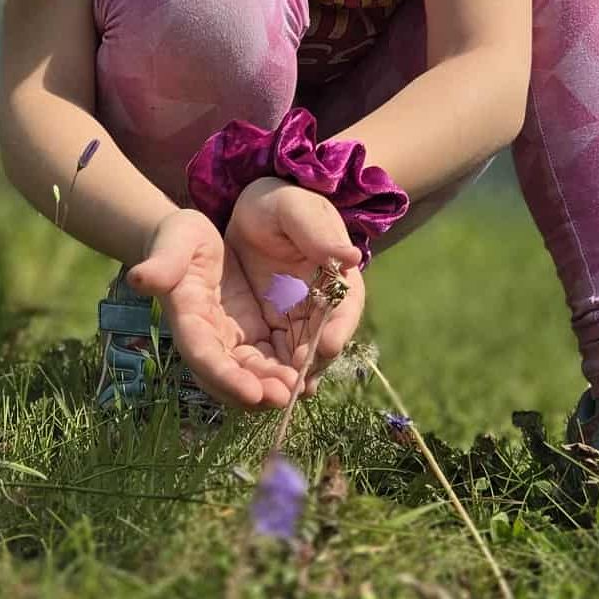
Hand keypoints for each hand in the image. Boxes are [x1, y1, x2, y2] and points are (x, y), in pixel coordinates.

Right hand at [125, 208, 300, 409]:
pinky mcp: (246, 334)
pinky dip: (281, 371)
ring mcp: (226, 339)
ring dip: (271, 386)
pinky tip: (305, 374)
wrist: (188, 240)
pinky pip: (264, 360)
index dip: (226, 377)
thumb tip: (139, 278)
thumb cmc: (179, 237)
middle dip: (255, 391)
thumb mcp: (173, 243)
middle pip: (228, 376)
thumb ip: (161, 263)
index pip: (203, 355)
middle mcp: (205, 338)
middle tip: (286, 396)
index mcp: (186, 318)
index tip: (252, 392)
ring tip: (300, 389)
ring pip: (248, 374)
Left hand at [226, 178, 366, 396]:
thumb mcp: (294, 208)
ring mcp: (297, 320)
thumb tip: (349, 255)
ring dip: (290, 377)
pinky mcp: (272, 329)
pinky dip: (268, 373)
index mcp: (337, 273)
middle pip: (323, 341)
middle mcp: (323, 303)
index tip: (326, 345)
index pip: (345, 306)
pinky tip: (257, 389)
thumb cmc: (276, 203)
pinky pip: (273, 357)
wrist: (249, 213)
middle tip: (296, 384)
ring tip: (276, 395)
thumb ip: (315, 231)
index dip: (338, 327)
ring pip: (299, 356)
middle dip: (311, 365)